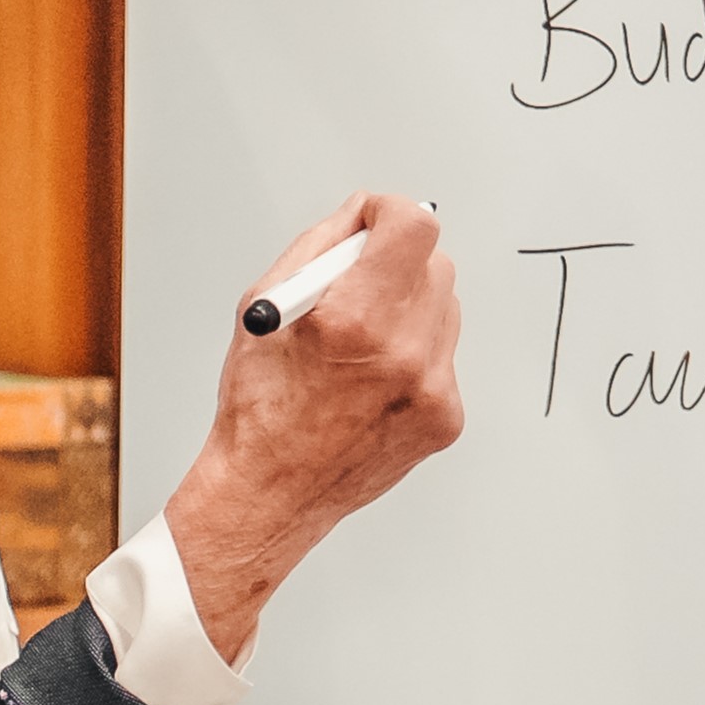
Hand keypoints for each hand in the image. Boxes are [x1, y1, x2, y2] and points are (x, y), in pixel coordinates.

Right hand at [159, 193, 463, 655]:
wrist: (270, 492)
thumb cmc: (258, 408)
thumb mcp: (264, 310)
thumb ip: (317, 249)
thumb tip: (358, 218)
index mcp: (353, 318)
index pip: (414, 225)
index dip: (390, 212)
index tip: (374, 221)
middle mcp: (404, 352)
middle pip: (435, 262)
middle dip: (397, 262)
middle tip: (358, 285)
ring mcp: (433, 388)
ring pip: (446, 307)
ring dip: (409, 307)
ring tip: (361, 342)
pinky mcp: (446, 417)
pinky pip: (445, 355)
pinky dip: (415, 354)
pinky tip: (373, 380)